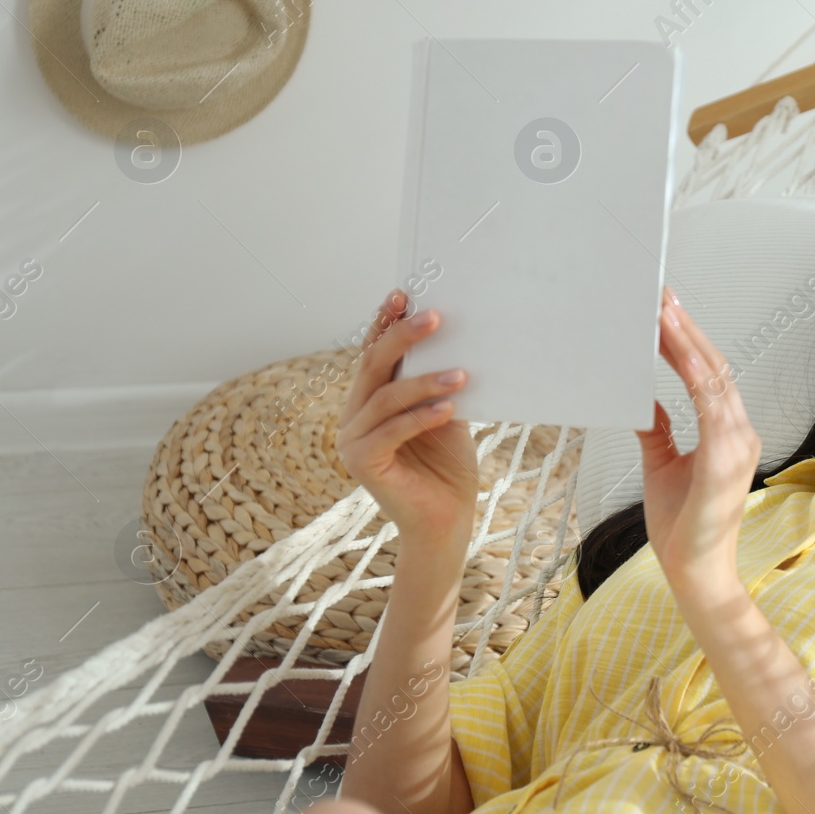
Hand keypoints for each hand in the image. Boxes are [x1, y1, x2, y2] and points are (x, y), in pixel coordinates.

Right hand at [337, 288, 478, 541]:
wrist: (446, 520)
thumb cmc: (448, 465)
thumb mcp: (445, 413)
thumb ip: (438, 382)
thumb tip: (458, 337)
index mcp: (370, 398)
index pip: (374, 352)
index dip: (385, 321)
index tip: (404, 293)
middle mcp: (355, 414)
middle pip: (374, 365)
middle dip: (404, 336)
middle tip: (435, 316)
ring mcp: (353, 440)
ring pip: (386, 397)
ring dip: (425, 381)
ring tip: (461, 374)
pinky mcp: (362, 464)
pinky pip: (391, 432)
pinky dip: (421, 417)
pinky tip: (450, 407)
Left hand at [637, 286, 762, 587]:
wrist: (694, 573)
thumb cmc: (682, 527)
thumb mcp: (661, 466)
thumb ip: (658, 431)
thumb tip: (645, 401)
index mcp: (729, 434)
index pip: (709, 377)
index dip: (687, 342)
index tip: (663, 313)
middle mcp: (740, 433)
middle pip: (716, 368)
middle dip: (687, 330)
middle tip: (660, 296)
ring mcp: (738, 445)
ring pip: (715, 379)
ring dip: (688, 342)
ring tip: (662, 312)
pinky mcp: (726, 460)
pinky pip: (712, 405)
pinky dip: (695, 374)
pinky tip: (677, 350)